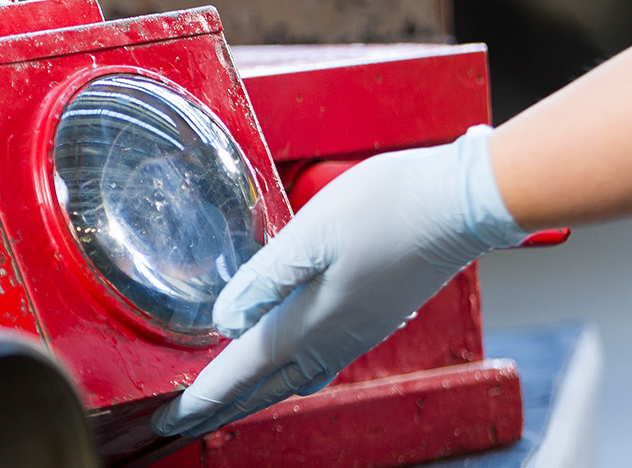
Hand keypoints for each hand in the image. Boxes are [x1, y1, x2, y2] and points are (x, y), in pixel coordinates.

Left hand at [150, 126, 527, 437]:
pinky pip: (319, 366)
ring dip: (253, 398)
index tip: (169, 419)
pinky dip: (287, 378)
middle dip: (220, 409)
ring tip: (223, 406)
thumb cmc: (389, 207)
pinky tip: (284, 368)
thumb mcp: (312, 233)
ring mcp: (356, 335)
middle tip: (181, 427)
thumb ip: (265, 278)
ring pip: (293, 383)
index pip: (241, 371)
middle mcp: (333, 341)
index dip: (202, 396)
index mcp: (310, 322)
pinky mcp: (373, 321)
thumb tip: (225, 321)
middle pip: (264, 390)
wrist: (462, 204)